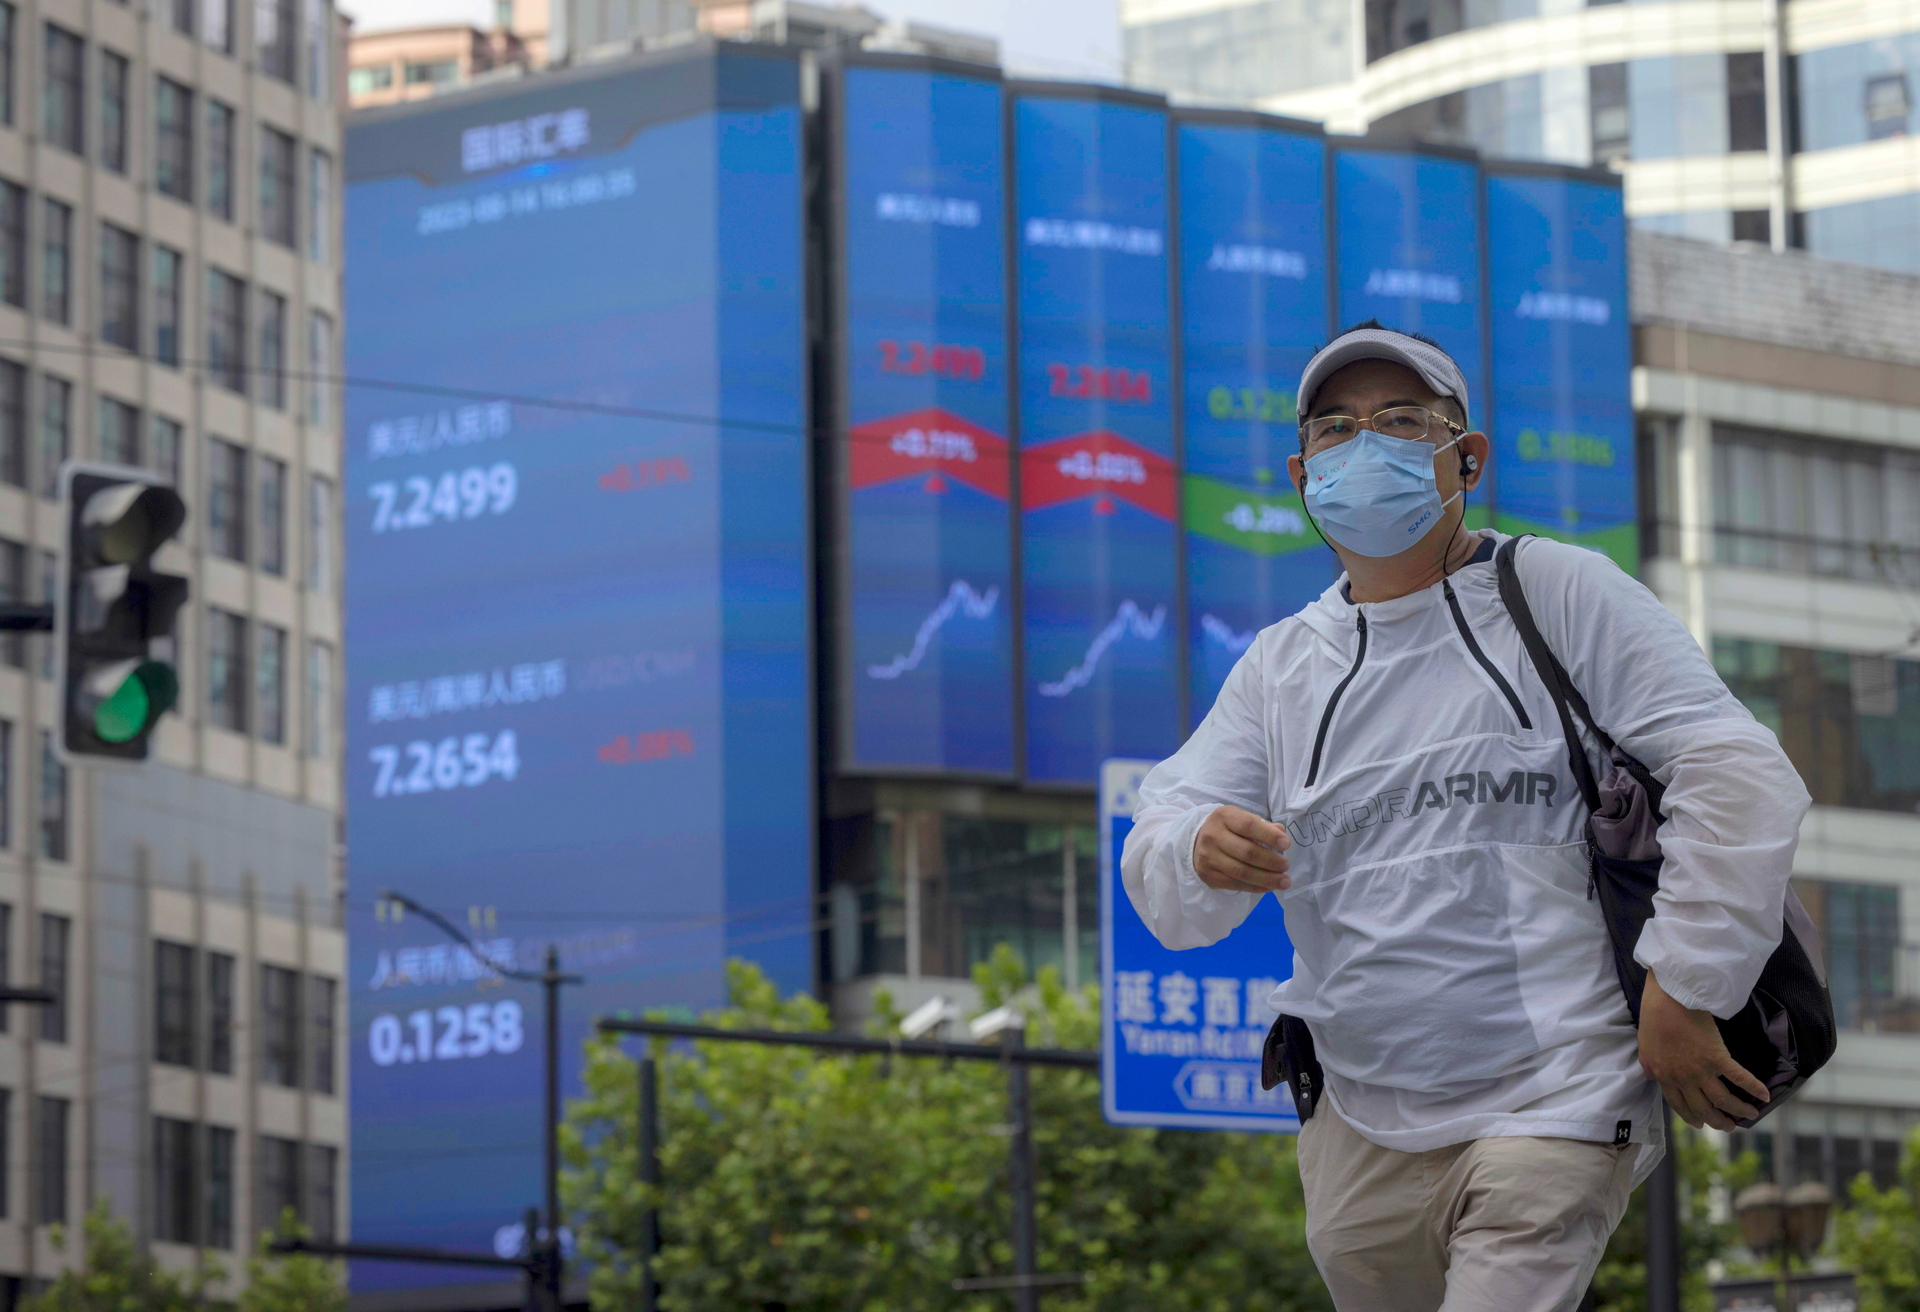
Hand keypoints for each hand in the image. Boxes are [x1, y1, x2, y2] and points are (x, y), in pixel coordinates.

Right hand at [1193, 806, 1291, 893]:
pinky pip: (1235, 884)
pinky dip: (1255, 887)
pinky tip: (1269, 887)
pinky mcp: (1208, 875)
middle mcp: (1212, 836)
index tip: (1286, 844)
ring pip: (1241, 872)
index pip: (1248, 826)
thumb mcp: (1242, 819)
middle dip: (1271, 861)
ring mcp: (1208, 857)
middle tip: (1286, 866)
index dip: (1269, 836)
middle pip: (1246, 852)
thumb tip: (1280, 831)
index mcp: (1224, 817)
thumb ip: (1262, 825)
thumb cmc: (1228, 828)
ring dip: (1267, 878)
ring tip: (1284, 881)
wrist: (1198, 841)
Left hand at [1638, 971, 1770, 1130]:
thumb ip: (1649, 1065)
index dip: (1690, 1117)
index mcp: (1665, 1076)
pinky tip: (1765, 1095)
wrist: (1668, 999)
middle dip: (1717, 1121)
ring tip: (1750, 1115)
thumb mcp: (1644, 1047)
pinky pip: (1739, 1077)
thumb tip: (1652, 1077)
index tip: (1700, 1124)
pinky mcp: (1717, 1058)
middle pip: (1703, 1108)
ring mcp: (1702, 1070)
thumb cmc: (1654, 1018)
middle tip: (1728, 1127)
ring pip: (1722, 1099)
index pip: (1679, 1104)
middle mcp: (1684, 1079)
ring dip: (1738, 1110)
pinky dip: (1754, 1087)